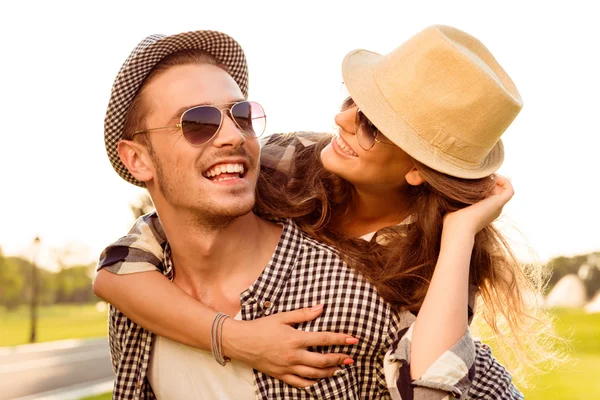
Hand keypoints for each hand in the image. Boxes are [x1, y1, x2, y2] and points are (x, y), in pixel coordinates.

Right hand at [222, 304, 357, 387]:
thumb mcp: (282, 317)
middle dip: (339, 359)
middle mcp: (293, 355)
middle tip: (350, 358)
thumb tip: (321, 308)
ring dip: (329, 372)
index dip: (340, 339)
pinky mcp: (281, 375)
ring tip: (339, 369)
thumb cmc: (261, 327)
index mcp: (295, 339)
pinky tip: (319, 381)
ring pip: (314, 374)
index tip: (353, 340)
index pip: (323, 339)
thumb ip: (303, 313)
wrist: (240, 342)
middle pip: (322, 360)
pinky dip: (312, 384)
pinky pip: (300, 383)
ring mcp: (287, 368)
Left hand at [443, 175, 513, 235]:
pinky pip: (509, 190)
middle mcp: (493, 210)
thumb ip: (457, 198)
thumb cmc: (452, 221)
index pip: (489, 195)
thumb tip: (452, 186)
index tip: (475, 177)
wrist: (459, 228)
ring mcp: (497, 207)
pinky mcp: (499, 203)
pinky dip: (504, 180)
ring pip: (502, 189)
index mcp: (484, 212)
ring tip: (484, 174)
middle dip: (489, 181)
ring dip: (495, 179)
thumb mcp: (455, 207)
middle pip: (497, 191)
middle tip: (478, 173)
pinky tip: (492, 176)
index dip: (485, 185)